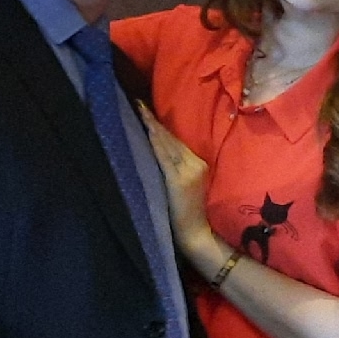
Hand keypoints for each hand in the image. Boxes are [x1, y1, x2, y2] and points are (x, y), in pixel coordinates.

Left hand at [134, 102, 218, 264]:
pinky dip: (154, 141)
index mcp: (200, 164)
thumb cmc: (190, 215)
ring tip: (138, 110)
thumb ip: (179, 170)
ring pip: (167, 144)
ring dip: (152, 126)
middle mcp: (196, 164)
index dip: (162, 125)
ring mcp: (188, 171)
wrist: (198, 234)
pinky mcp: (179, 179)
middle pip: (172, 138)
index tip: (146, 109)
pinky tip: (145, 129)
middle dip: (154, 121)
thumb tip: (158, 153)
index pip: (177, 141)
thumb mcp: (189, 187)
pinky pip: (164, 156)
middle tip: (138, 103)